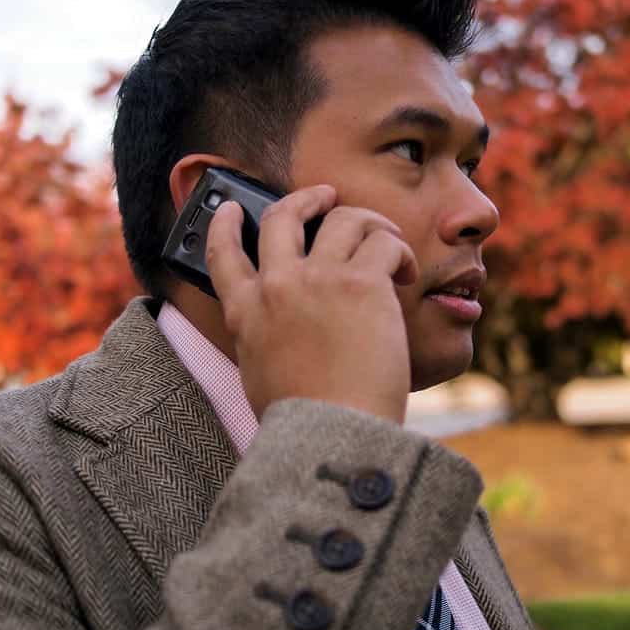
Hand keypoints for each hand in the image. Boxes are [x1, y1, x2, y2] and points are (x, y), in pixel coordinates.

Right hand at [206, 185, 418, 422]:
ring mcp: (319, 279)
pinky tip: (407, 274)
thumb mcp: (261, 375)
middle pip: (284, 216)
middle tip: (326, 196)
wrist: (333, 432)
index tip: (232, 208)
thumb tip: (284, 326)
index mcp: (246, 313)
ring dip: (368, 222)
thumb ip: (264, 339)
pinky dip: (399, 252)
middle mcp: (277, 286)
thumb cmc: (305, 420)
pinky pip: (385, 244)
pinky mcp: (362, 283)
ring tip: (386, 241)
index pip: (223, 254)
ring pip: (343, 218)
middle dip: (307, 198)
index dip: (224, 223)